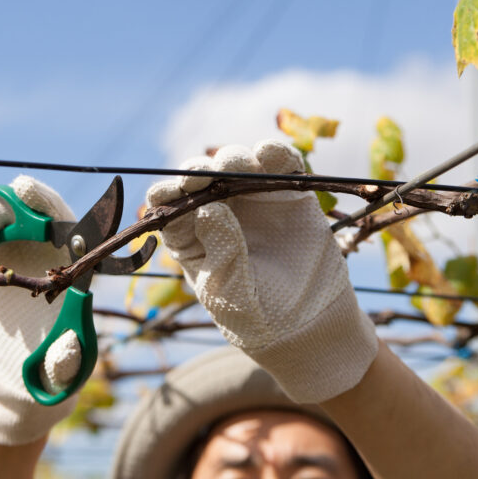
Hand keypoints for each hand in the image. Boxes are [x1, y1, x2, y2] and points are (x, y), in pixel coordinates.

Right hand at [0, 176, 79, 444]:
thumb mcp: (64, 368)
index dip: (43, 198)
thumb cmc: (52, 367)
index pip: (60, 215)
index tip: (24, 189)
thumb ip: (66, 360)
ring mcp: (3, 245)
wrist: (19, 374)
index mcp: (68, 260)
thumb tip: (66, 347)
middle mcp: (36, 244)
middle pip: (13, 211)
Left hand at [146, 140, 377, 402]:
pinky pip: (279, 164)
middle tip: (206, 175)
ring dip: (233, 159)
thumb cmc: (256, 316)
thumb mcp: (230, 292)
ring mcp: (252, 199)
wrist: (309, 324)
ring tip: (239, 168)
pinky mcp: (288, 193)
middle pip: (200, 177)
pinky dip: (273, 153)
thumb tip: (209, 208)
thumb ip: (221, 251)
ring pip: (236, 164)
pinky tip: (266, 155)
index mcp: (190, 235)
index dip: (168, 191)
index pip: (168, 204)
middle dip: (199, 170)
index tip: (175, 189)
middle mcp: (216, 211)